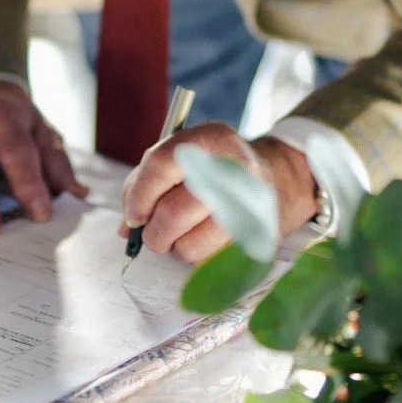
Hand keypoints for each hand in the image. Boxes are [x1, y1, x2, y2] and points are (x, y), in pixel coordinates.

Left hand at [119, 122, 318, 263]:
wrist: (274, 180)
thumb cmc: (214, 169)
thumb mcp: (183, 156)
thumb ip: (146, 182)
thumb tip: (127, 227)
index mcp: (213, 139)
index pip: (162, 164)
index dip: (140, 194)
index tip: (133, 213)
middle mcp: (237, 170)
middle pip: (173, 213)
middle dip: (152, 231)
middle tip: (149, 231)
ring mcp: (251, 208)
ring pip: (187, 246)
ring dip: (173, 246)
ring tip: (179, 233)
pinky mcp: (256, 240)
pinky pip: (207, 263)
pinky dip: (194, 256)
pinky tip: (201, 237)